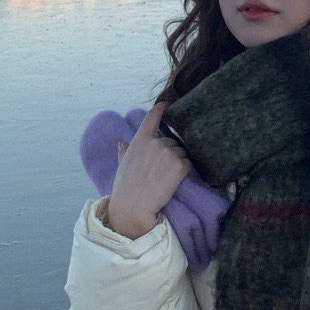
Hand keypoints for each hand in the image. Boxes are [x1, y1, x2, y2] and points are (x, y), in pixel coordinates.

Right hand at [106, 103, 190, 239]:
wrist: (133, 206)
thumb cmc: (125, 187)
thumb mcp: (122, 165)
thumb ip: (124, 151)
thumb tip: (122, 143)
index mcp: (141, 139)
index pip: (153, 116)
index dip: (161, 108)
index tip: (167, 103)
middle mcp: (156, 142)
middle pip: (172, 141)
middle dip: (169, 152)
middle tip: (160, 170)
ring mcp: (169, 153)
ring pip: (181, 153)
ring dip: (177, 162)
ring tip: (165, 177)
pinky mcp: (180, 166)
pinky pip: (188, 164)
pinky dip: (184, 172)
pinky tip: (174, 182)